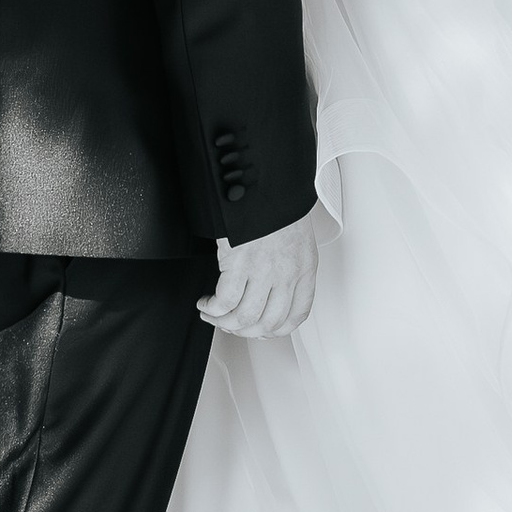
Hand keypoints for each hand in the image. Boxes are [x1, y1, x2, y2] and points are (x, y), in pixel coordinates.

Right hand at [199, 208, 321, 338]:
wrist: (264, 180)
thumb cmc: (278, 206)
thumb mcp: (297, 240)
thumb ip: (291, 268)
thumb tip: (272, 293)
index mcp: (304, 269)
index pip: (297, 315)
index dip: (276, 331)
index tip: (261, 330)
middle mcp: (287, 273)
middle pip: (268, 323)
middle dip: (246, 331)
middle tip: (231, 325)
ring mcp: (264, 270)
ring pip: (244, 317)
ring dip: (224, 322)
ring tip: (214, 314)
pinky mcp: (239, 262)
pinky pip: (225, 301)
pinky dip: (212, 308)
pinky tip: (206, 303)